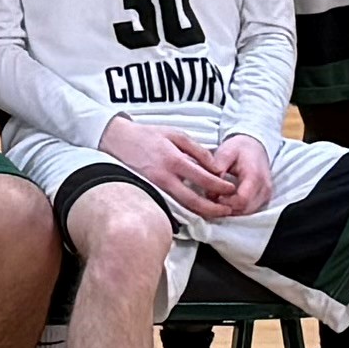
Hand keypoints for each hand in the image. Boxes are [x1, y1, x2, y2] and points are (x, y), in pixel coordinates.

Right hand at [106, 117, 254, 217]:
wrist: (116, 140)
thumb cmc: (147, 135)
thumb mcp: (175, 135)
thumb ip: (197, 150)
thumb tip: (215, 166)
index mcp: (173, 160)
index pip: (203, 179)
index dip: (220, 186)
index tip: (231, 189)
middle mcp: (164, 178)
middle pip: (193, 201)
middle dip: (213, 209)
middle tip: (228, 210)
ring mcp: (155, 188)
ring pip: (182, 208)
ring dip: (201, 213)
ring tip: (215, 212)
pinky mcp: (149, 193)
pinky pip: (170, 205)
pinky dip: (185, 210)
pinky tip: (195, 210)